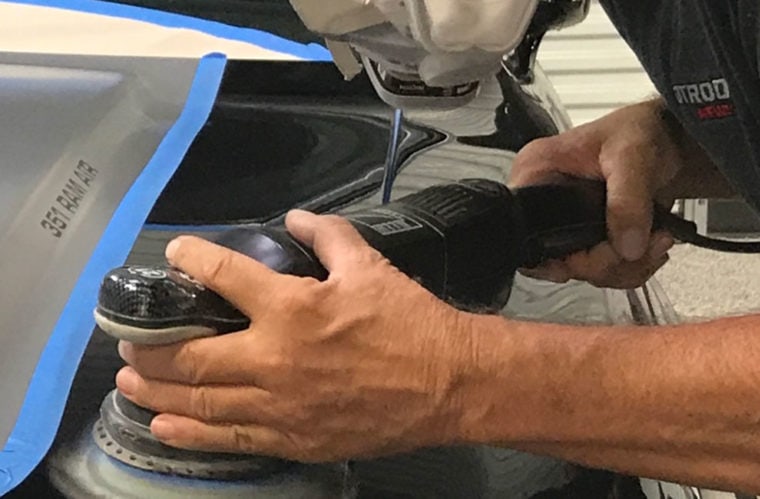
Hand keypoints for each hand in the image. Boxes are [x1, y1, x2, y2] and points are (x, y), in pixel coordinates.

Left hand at [114, 211, 472, 461]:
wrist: (449, 383)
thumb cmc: (410, 322)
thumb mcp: (370, 266)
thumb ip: (328, 236)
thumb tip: (298, 219)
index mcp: (293, 307)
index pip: (223, 275)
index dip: (191, 259)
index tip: (174, 254)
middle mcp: (274, 358)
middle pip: (192, 354)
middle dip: (152, 346)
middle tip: (130, 339)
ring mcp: (280, 405)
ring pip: (201, 401)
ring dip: (158, 390)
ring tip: (130, 380)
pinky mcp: (293, 438)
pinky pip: (230, 438)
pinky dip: (190, 433)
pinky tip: (163, 427)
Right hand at [510, 100, 681, 288]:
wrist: (671, 137)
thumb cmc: (641, 131)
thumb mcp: (633, 156)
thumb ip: (628, 200)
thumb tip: (627, 247)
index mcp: (535, 173)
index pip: (523, 229)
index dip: (552, 255)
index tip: (591, 258)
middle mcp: (543, 202)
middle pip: (556, 259)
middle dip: (605, 261)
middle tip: (645, 244)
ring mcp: (566, 223)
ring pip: (584, 270)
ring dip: (625, 266)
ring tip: (658, 238)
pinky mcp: (589, 236)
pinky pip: (602, 269)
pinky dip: (632, 267)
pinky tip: (653, 244)